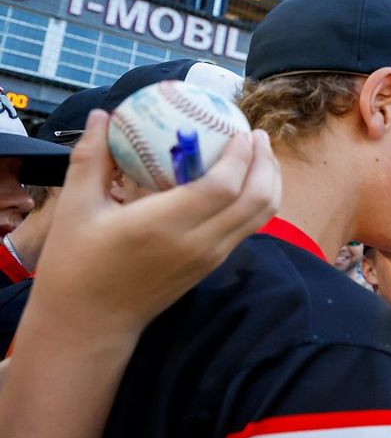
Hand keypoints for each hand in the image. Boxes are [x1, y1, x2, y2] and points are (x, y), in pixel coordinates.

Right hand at [28, 110, 278, 335]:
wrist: (90, 323)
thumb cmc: (76, 264)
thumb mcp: (76, 208)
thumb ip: (92, 158)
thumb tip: (104, 114)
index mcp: (165, 226)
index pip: (224, 187)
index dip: (241, 156)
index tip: (241, 130)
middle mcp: (198, 244)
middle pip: (256, 201)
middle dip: (266, 164)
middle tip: (257, 135)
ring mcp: (210, 258)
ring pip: (260, 217)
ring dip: (268, 183)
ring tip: (259, 154)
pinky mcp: (212, 266)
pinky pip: (247, 229)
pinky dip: (255, 202)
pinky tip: (242, 182)